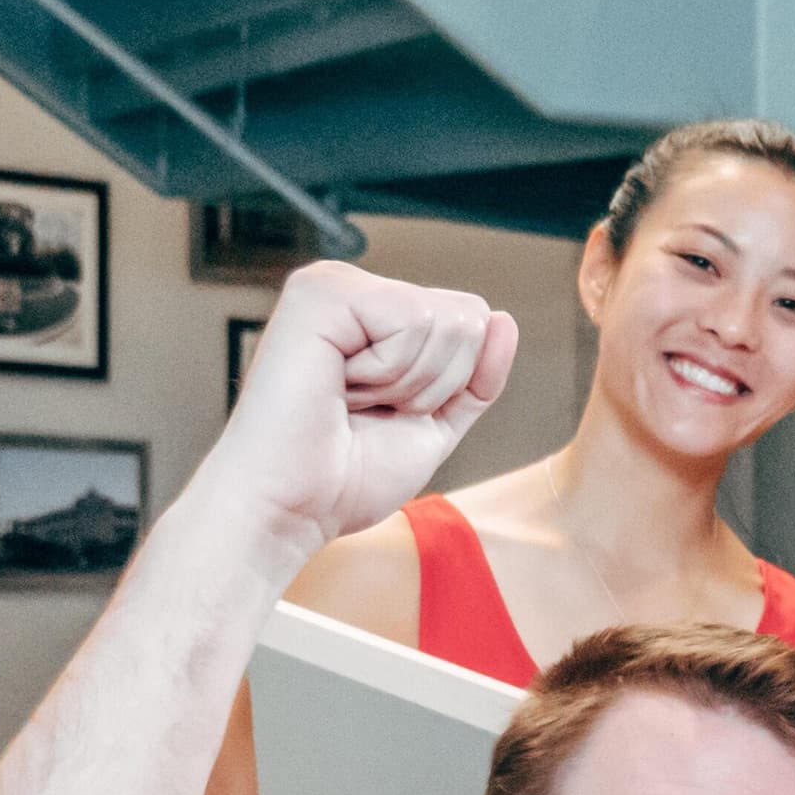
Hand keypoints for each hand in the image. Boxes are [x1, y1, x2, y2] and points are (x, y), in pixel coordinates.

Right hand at [212, 262, 516, 557]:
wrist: (291, 509)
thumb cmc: (345, 477)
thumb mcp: (434, 424)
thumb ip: (475, 376)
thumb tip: (503, 319)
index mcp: (374, 314)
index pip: (471, 322)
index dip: (451, 385)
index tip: (385, 412)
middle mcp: (352, 289)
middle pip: (467, 317)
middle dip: (434, 384)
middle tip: (365, 409)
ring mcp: (334, 285)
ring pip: (446, 320)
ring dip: (408, 383)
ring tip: (348, 400)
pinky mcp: (322, 293)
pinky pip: (414, 320)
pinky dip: (390, 373)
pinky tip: (338, 386)